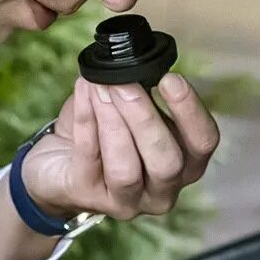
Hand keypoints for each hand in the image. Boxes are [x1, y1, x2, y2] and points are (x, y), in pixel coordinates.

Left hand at [20, 72, 219, 219]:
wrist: (57, 163)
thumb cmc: (104, 133)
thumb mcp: (132, 110)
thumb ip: (142, 90)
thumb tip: (134, 58)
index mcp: (185, 164)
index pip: (203, 143)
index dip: (190, 111)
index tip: (169, 78)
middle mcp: (162, 191)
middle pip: (167, 162)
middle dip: (145, 118)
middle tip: (124, 82)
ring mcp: (126, 201)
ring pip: (126, 170)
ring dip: (113, 122)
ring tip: (101, 86)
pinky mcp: (88, 196)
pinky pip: (89, 159)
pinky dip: (86, 121)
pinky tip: (83, 93)